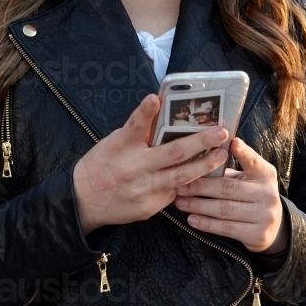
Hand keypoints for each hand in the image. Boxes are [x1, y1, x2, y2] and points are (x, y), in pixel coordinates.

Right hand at [72, 93, 230, 234]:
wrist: (84, 201)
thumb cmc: (101, 165)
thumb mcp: (114, 143)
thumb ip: (138, 134)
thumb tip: (164, 118)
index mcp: (121, 147)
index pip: (134, 125)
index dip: (145, 112)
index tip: (156, 98)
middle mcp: (133, 168)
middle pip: (172, 153)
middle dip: (200, 142)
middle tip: (220, 132)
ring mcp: (142, 189)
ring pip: (181, 177)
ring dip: (205, 165)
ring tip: (221, 155)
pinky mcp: (148, 207)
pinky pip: (173, 194)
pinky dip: (187, 184)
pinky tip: (203, 177)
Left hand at [173, 136, 288, 253]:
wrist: (273, 226)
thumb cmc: (250, 194)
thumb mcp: (248, 176)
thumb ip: (229, 166)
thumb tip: (201, 153)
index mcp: (265, 174)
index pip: (252, 160)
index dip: (242, 152)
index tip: (230, 143)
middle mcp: (267, 194)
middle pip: (228, 188)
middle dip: (200, 186)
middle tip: (180, 185)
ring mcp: (264, 215)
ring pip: (224, 209)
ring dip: (198, 205)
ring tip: (180, 202)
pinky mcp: (257, 235)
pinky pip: (226, 228)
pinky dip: (207, 223)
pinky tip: (192, 219)